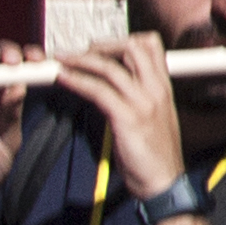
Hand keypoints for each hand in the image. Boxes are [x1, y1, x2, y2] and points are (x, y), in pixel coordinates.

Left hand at [61, 33, 188, 202]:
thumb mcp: (154, 118)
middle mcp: (156, 90)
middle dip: (101, 45)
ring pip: (111, 67)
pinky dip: (77, 82)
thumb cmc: (156, 156)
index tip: (100, 49)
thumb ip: (139, 98)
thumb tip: (114, 86)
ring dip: (81, 60)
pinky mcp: (128, 118)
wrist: (164, 183)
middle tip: (78, 52)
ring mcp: (143, 103)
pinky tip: (63, 80)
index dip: (123, 41)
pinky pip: (99, 91)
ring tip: (61, 61)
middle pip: (132, 47)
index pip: (151, 46)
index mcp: (164, 88)